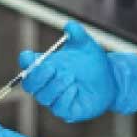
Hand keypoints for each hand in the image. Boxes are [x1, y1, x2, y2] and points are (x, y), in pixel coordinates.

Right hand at [19, 21, 136, 121]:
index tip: (29, 56)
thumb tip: (70, 25)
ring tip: (71, 77)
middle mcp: (46, 83)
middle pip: (29, 83)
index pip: (27, 64)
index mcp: (46, 65)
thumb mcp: (87, 46)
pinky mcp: (66, 111)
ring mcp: (54, 98)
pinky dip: (65, 96)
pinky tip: (75, 88)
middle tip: (51, 68)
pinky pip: (58, 107)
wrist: (111, 80)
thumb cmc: (93, 62)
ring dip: (55, 85)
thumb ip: (78, 34)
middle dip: (37, 76)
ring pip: (44, 96)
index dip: (25, 61)